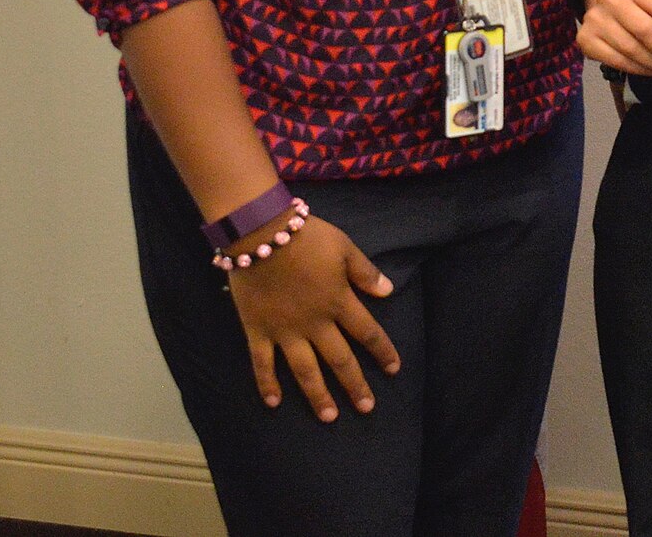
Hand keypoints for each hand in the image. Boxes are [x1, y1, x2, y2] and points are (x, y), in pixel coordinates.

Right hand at [227, 213, 399, 421]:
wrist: (262, 234)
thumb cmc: (307, 238)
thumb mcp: (345, 248)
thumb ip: (365, 273)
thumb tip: (388, 292)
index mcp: (339, 302)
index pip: (367, 332)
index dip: (382, 351)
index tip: (394, 370)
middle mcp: (315, 323)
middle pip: (340, 360)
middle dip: (355, 385)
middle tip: (366, 408)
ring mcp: (285, 330)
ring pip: (305, 370)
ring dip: (318, 395)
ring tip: (329, 417)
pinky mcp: (258, 330)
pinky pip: (262, 363)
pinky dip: (267, 383)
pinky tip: (274, 403)